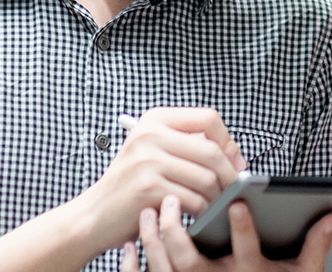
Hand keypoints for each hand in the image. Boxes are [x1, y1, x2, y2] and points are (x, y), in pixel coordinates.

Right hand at [67, 107, 247, 251]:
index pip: (209, 118)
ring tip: (212, 204)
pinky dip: (202, 211)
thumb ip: (189, 145)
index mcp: (155, 120)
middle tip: (233, 190)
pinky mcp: (148, 188)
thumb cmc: (131, 185)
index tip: (235, 161)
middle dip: (230, 175)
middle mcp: (150, 135)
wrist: (95, 214)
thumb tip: (236, 155)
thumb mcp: (154, 152)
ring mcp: (148, 161)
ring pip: (207, 178)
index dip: (229, 141)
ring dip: (216, 197)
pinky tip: (195, 214)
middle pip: (212, 150)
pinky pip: (194, 200)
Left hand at [124, 195, 331, 271]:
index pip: (246, 250)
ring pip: (164, 269)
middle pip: (190, 261)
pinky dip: (133, 266)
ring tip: (150, 212)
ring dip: (152, 240)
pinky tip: (129, 246)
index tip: (237, 201)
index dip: (242, 227)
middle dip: (177, 231)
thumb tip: (331, 217)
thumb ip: (316, 247)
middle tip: (171, 200)